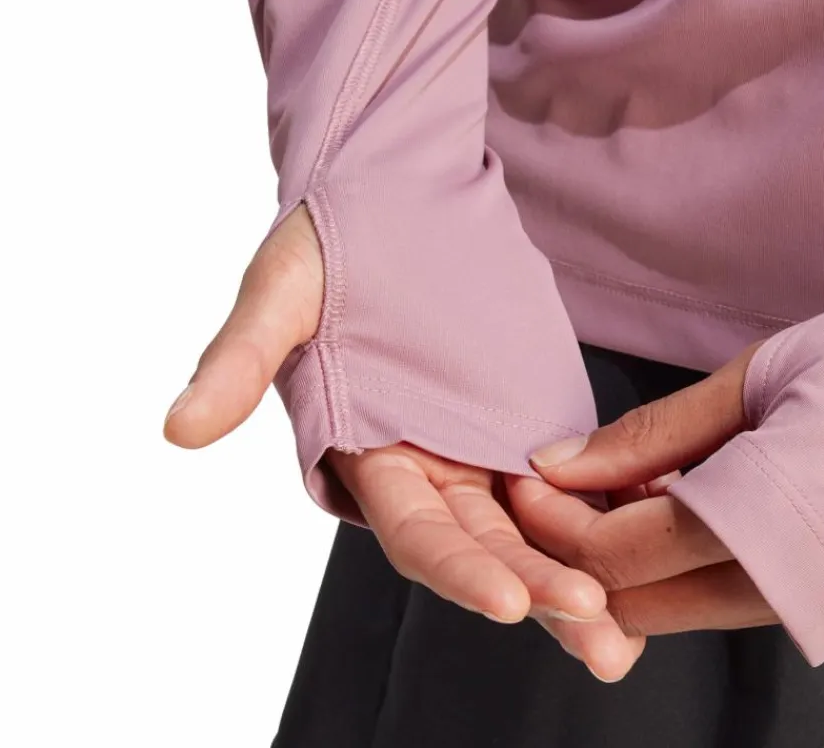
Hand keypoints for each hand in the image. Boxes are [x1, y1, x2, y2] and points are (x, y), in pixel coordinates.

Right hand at [161, 204, 633, 678]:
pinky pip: (571, 480)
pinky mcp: (530, 418)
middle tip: (595, 632)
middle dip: (534, 589)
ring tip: (625, 631)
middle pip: (481, 545)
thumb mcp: (281, 292)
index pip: (411, 528)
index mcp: (367, 451)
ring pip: (530, 529)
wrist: (396, 190)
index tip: (504, 598)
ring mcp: (481, 446)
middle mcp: (426, 464)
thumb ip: (238, 362)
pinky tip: (647, 543)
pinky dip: (603, 516)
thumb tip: (176, 430)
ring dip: (576, 576)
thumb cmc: (327, 236)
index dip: (453, 566)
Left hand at [506, 342, 778, 645]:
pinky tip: (669, 503)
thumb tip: (558, 465)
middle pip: (634, 603)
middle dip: (572, 551)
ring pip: (676, 609)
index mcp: (765, 526)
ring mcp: (815, 607)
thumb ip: (653, 436)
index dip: (551, 517)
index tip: (526, 472)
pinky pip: (721, 599)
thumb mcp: (754, 380)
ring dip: (622, 560)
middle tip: (552, 486)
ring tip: (610, 487)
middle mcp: (790, 592)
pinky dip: (674, 563)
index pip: (612, 556)